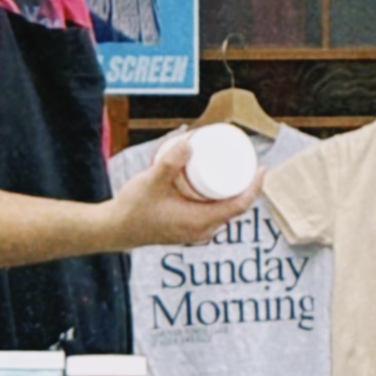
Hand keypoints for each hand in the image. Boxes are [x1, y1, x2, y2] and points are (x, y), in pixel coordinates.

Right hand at [109, 134, 260, 250]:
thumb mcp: (151, 181)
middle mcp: (202, 231)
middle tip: (245, 160)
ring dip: (231, 192)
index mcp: (201, 222)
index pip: (240, 205)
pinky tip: (216, 187)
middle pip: (235, 207)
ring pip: (222, 211)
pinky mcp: (186, 231)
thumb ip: (168, 163)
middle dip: (244, 185)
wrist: (113, 230)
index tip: (262, 167)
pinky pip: (211, 214)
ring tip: (232, 169)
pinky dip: (218, 200)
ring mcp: (194, 233)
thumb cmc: (133, 208)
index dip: (255, 186)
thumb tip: (189, 142)